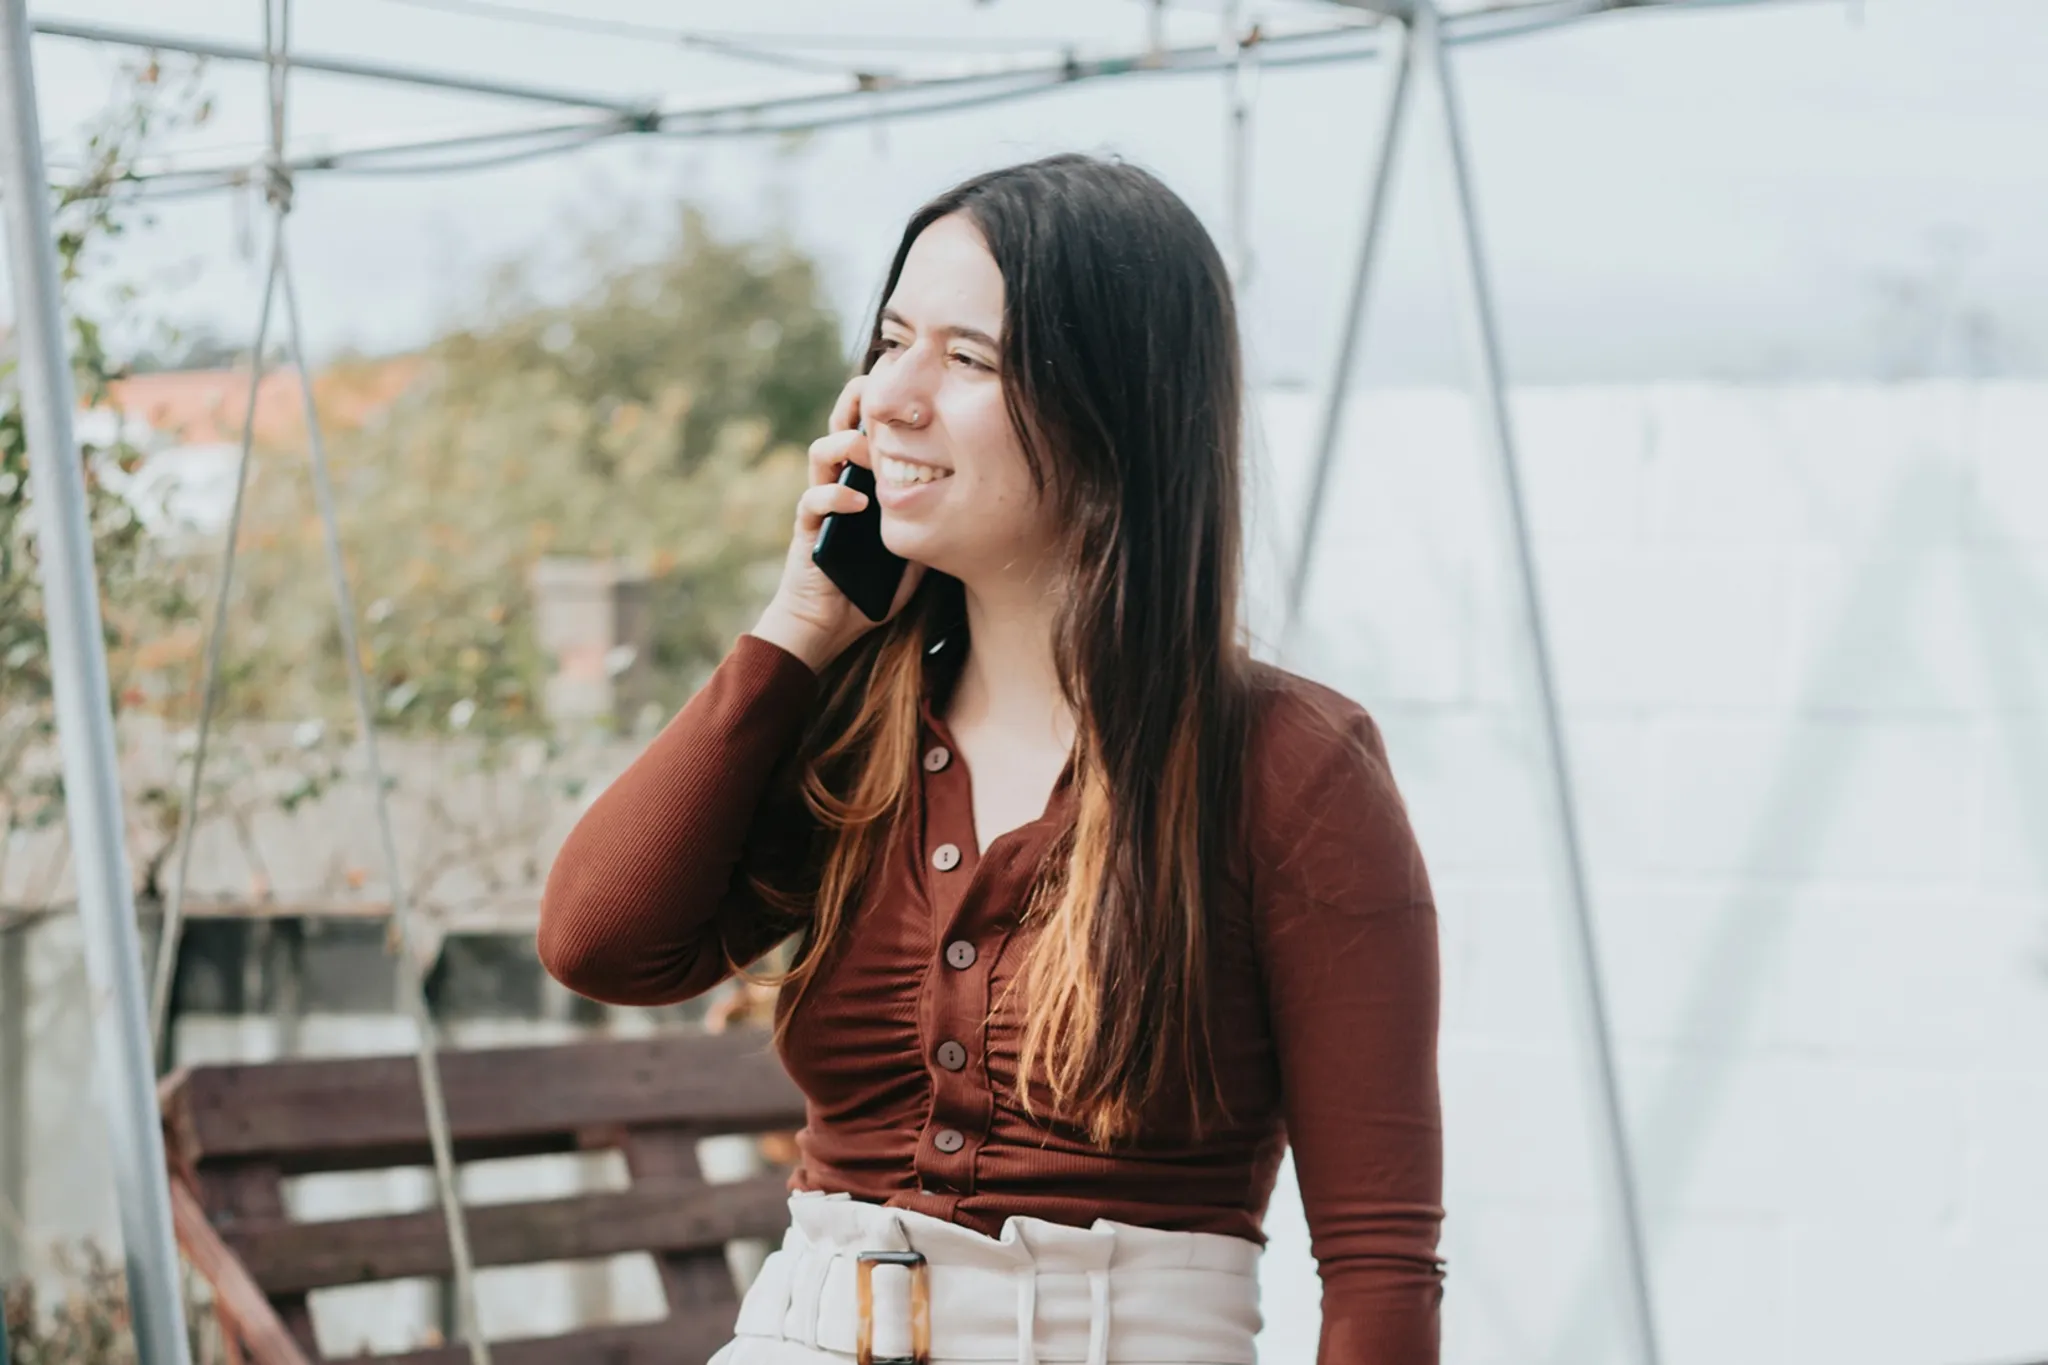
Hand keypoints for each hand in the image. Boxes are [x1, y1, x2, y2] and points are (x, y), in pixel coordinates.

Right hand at [752, 375, 926, 671]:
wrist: (828, 626)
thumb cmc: (869, 591)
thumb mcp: (913, 556)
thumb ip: (929, 528)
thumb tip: (966, 509)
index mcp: (864, 483)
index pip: (869, 433)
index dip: (882, 408)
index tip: (909, 392)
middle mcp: (839, 484)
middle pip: (839, 426)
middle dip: (854, 403)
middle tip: (876, 392)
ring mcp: (820, 503)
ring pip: (820, 453)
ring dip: (844, 444)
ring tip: (867, 451)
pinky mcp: (806, 528)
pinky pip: (812, 500)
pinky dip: (834, 495)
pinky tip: (856, 500)